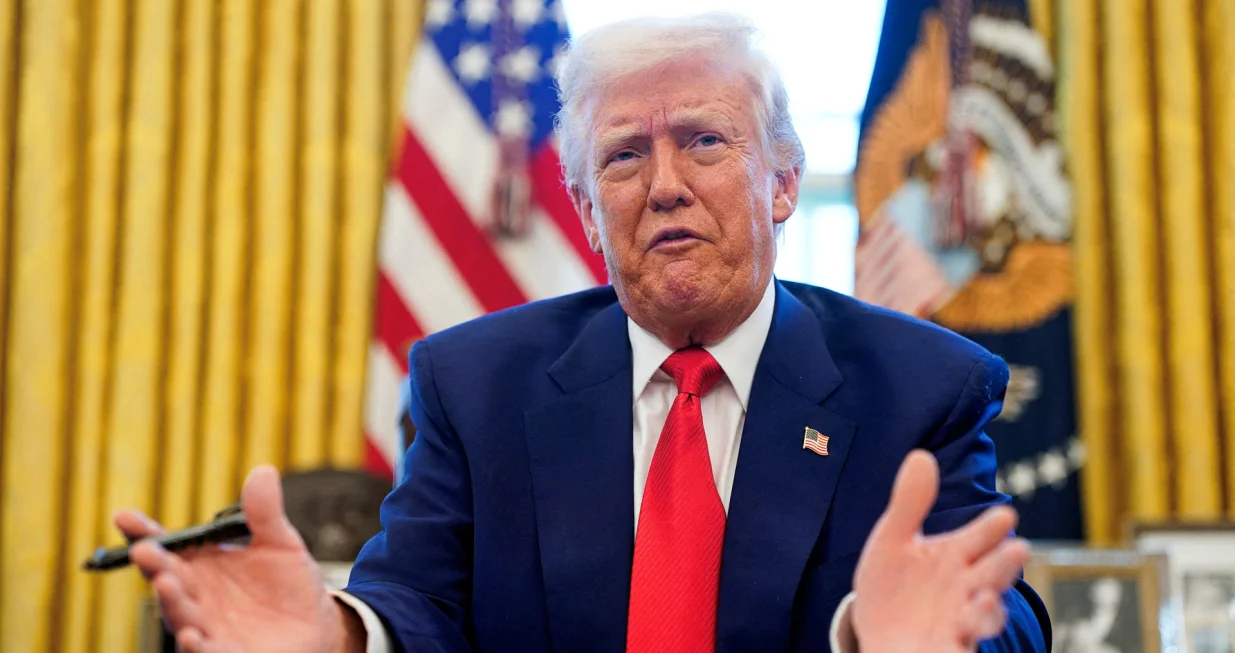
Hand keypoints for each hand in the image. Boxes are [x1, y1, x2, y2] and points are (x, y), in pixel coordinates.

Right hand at [116, 466, 365, 652]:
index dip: (144, 532)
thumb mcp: (280, 543)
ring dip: (170, 602)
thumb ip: (265, 513)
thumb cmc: (288, 584)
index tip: (124, 517)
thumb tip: (263, 471)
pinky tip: (192, 637)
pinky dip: (196, 647)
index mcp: (202, 566)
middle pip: (168, 580)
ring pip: (180, 616)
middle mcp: (196, 597)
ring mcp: (207, 627)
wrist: (314, 626)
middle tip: (144, 550)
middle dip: (155, 565)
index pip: (167, 547)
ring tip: (166, 583)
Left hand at [851, 451, 1029, 652]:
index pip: (981, 536)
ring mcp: (961, 621)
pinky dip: (962, 650)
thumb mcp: (893, 540)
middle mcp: (966, 587)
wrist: (878, 632)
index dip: (991, 527)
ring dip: (991, 610)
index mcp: (956, 555)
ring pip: (986, 617)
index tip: (1004, 516)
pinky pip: (960, 651)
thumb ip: (909, 503)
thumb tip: (921, 455)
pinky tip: (957, 645)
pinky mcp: (949, 649)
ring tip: (986, 601)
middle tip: (1019, 549)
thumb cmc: (893, 583)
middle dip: (1004, 563)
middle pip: (992, 574)